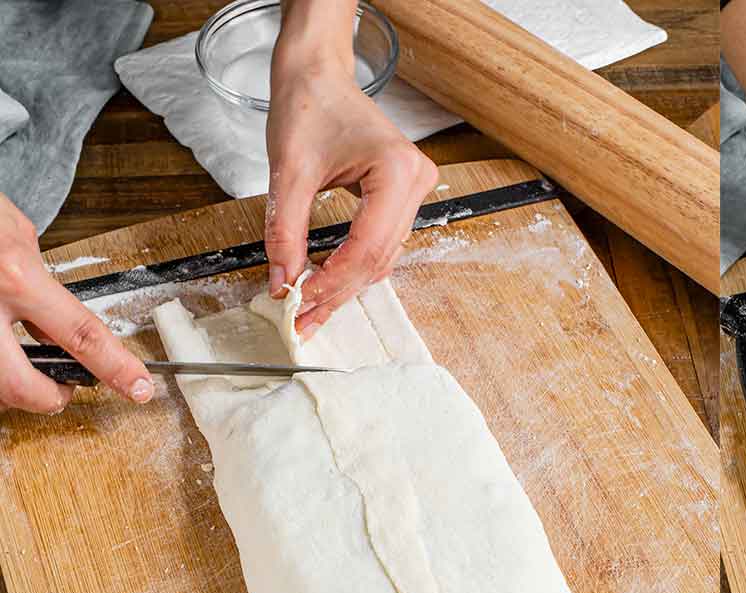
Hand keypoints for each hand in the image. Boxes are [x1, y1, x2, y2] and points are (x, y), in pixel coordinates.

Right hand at [0, 197, 152, 413]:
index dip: (115, 367)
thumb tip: (53, 320)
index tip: (137, 387)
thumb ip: (40, 282)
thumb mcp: (15, 232)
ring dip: (14, 383)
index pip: (81, 335)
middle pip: (25, 388)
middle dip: (49, 397)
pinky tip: (3, 347)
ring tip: (21, 361)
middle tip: (61, 387)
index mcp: (14, 277)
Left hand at [265, 58, 436, 334]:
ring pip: (380, 260)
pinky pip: (379, 246)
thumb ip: (285, 229)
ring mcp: (414, 192)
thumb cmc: (308, 104)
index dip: (332, 281)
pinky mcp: (403, 198)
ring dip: (344, 286)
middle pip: (376, 259)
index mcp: (396, 169)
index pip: (366, 246)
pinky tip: (326, 284)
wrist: (317, 74)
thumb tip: (282, 282)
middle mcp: (415, 182)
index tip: (300, 302)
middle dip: (337, 291)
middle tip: (302, 318)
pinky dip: (351, 268)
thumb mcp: (289, 170)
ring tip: (310, 308)